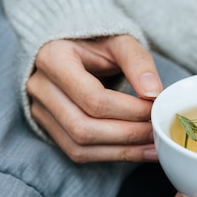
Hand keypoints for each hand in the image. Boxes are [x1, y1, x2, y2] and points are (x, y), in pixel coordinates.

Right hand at [28, 35, 162, 162]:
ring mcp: (39, 110)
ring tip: (153, 146)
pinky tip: (137, 151)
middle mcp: (40, 87)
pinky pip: (77, 152)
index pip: (93, 98)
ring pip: (79, 146)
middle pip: (83, 127)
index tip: (154, 109)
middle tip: (157, 131)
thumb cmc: (96, 42)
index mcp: (53, 58)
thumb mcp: (119, 40)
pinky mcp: (48, 127)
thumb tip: (153, 93)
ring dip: (120, 151)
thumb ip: (137, 62)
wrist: (72, 47)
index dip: (129, 110)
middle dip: (126, 134)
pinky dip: (109, 156)